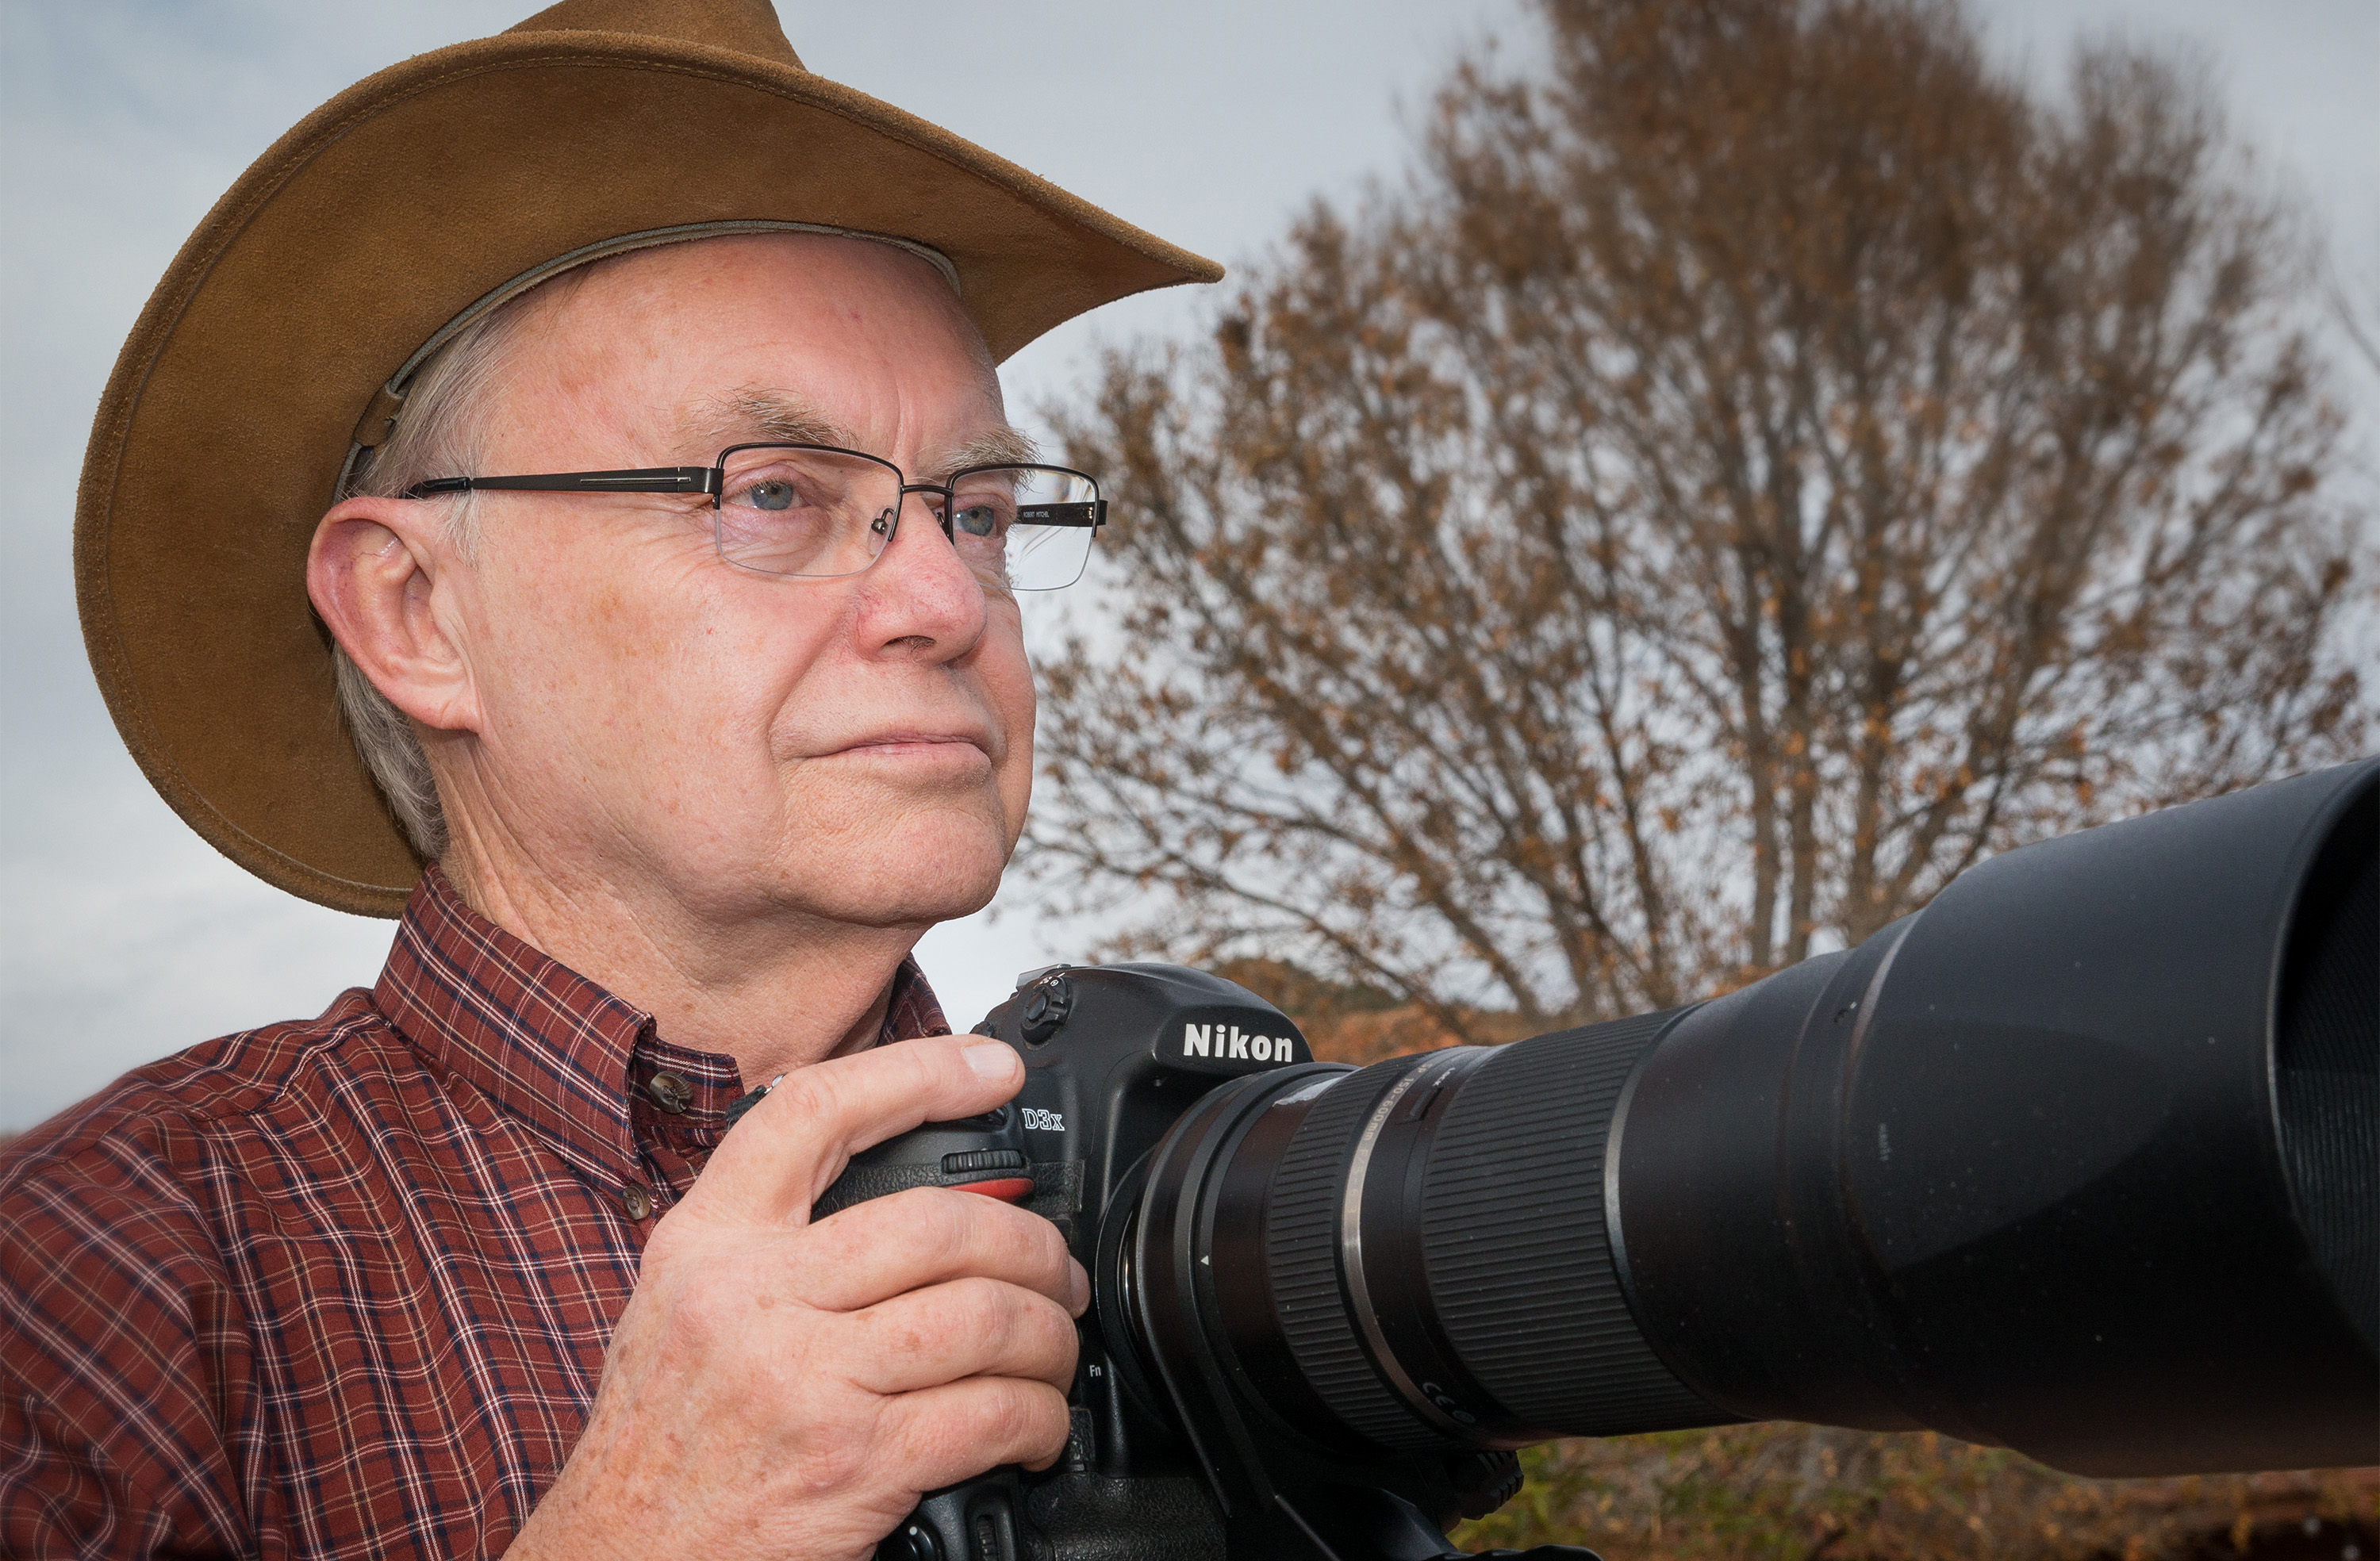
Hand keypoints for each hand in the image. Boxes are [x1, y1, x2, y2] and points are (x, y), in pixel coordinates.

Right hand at [508, 1034, 1086, 1560]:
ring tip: (1055, 1346)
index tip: (990, 1071)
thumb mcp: (682, 1310)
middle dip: (1029, 1243)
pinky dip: (1039, 1416)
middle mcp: (752, 1298)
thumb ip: (769, 1245)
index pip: (816, 1113)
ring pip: (981, 1314)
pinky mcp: (854, 1462)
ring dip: (1049, 1333)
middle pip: (937, 1221)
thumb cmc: (660, 1448)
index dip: (918, 1072)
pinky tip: (1036, 1424)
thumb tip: (900, 1202)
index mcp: (708, 1243)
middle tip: (1056, 1269)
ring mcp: (804, 1380)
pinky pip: (989, 1412)